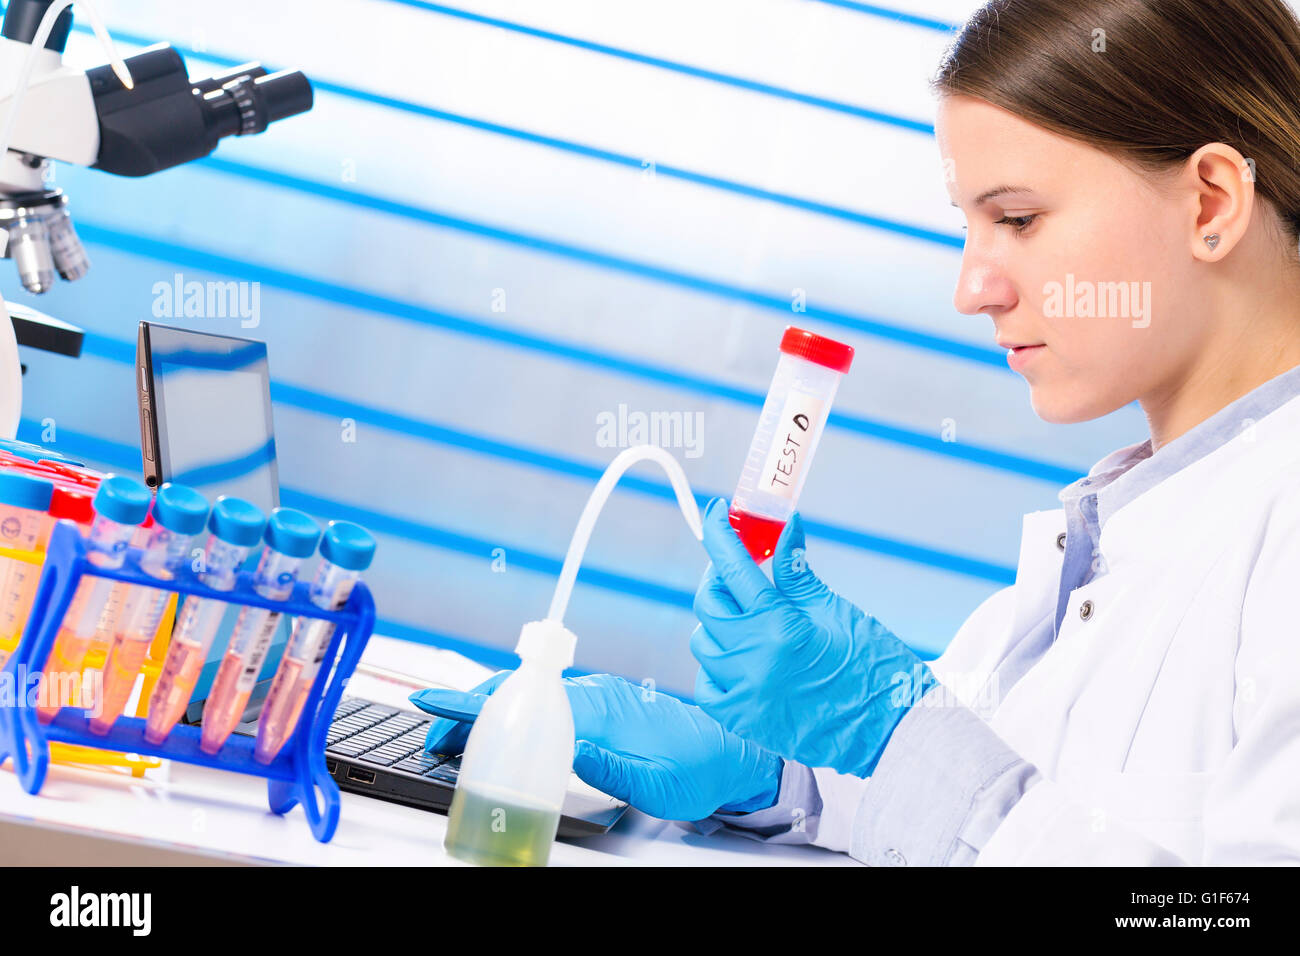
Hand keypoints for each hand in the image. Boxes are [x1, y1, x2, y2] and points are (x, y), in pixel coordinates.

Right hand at [409, 672, 782, 820]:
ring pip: (532, 699)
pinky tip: (509, 730)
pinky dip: (519, 713)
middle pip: (518, 695)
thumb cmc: (700, 771)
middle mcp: (596, 695)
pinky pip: (551, 703)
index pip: (525, 703)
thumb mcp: (658, 784)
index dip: (473, 702)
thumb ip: (612, 768)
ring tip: (459, 739)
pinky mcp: (606, 705)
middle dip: (469, 712)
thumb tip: (567, 750)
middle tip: (435, 740)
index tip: (432, 702)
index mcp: (602, 711)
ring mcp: (600, 697)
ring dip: (493, 714)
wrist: (736, 753)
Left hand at [690, 498, 935, 776]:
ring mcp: (744, 695)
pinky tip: (740, 657)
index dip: (718, 533)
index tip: (715, 514)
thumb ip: (796, 572)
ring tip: (747, 617)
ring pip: (703, 643)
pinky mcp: (743, 722)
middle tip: (738, 570)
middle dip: (719, 579)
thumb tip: (785, 525)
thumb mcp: (835, 610)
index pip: (732, 568)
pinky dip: (716, 666)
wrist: (890, 731)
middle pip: (709, 604)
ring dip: (718, 623)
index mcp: (779, 627)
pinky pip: (706, 685)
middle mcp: (752, 661)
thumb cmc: (873, 667)